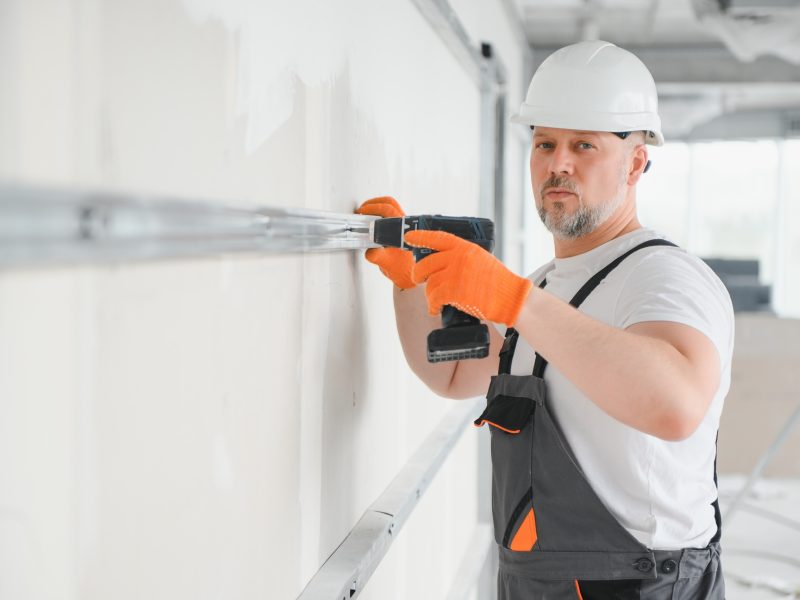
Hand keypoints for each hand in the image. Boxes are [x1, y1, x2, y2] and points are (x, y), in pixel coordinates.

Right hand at [355, 196, 415, 289]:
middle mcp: (405, 226)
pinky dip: (379, 213)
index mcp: (404, 230)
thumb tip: (370, 250)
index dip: (373, 209)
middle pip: (390, 204)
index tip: (362, 213)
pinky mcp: (399, 230)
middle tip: (362, 210)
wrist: (409, 275)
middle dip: (373, 204)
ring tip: (365, 212)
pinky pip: (390, 215)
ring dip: (377, 206)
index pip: (389, 211)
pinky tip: (371, 220)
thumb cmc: (402, 269)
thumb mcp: (387, 264)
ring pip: (391, 207)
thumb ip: (377, 257)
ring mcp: (403, 226)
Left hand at [404, 230, 532, 326]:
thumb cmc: (499, 282)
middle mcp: (458, 257)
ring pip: (430, 283)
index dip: (421, 237)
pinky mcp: (454, 290)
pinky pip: (434, 298)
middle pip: (426, 263)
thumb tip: (442, 262)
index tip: (409, 237)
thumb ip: (463, 257)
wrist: (511, 297)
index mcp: (465, 247)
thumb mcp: (481, 259)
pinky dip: (432, 306)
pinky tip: (434, 310)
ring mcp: (455, 273)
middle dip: (419, 274)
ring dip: (429, 295)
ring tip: (434, 301)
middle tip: (418, 279)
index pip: (438, 237)